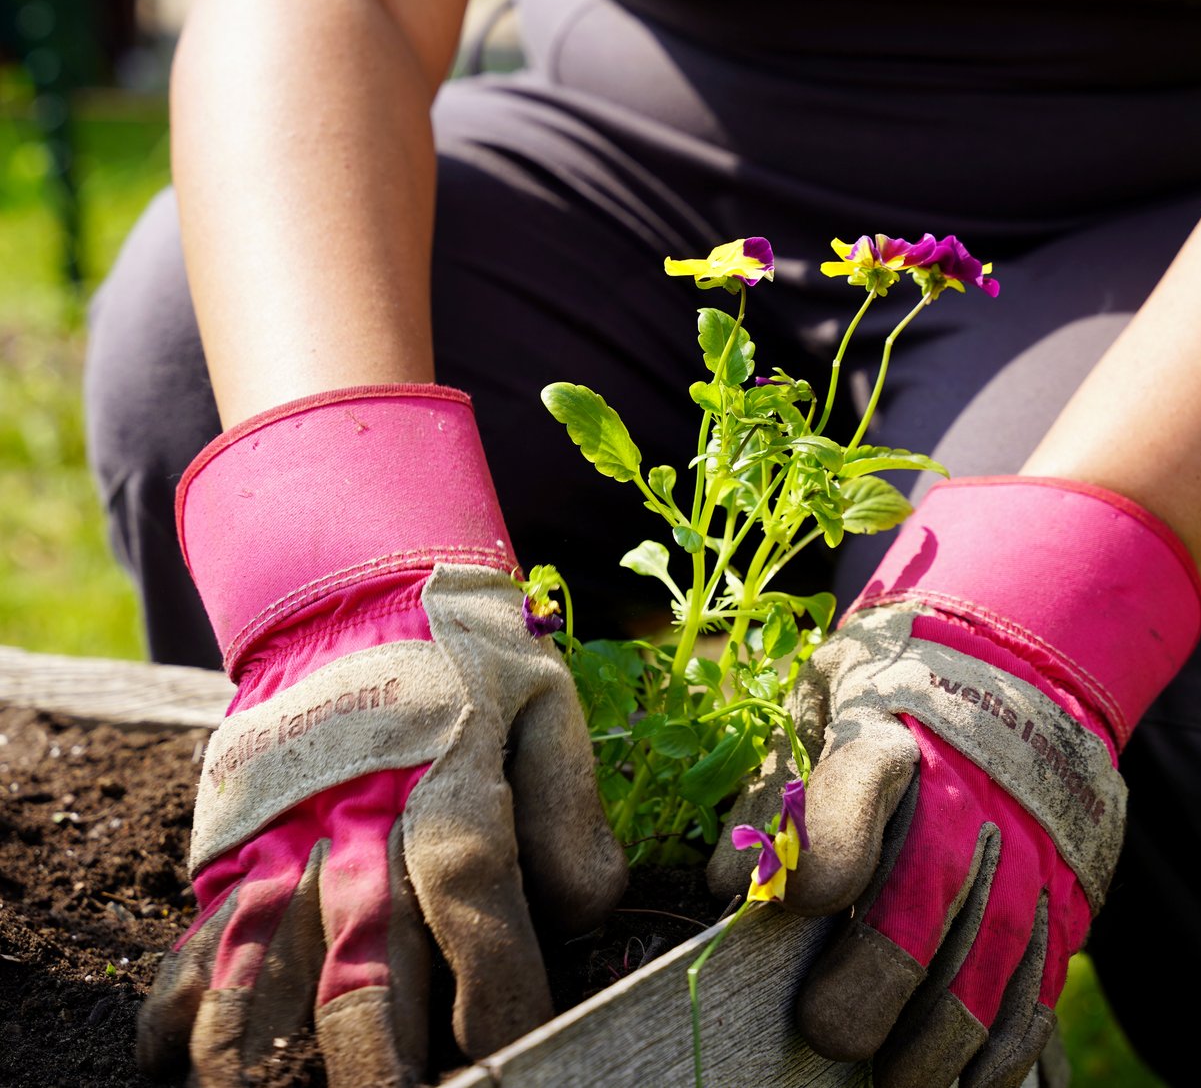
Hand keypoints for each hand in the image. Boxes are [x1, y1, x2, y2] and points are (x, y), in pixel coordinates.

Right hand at [137, 386, 625, 1086]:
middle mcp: (359, 827)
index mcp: (451, 785)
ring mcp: (282, 843)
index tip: (519, 1050)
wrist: (354, 591)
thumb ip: (575, 809)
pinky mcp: (230, 851)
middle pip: (365, 971)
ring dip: (271, 1061)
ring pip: (263, 979)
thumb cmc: (469, 662)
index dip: (502, 994)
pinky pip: (190, 948)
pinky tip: (190, 1071)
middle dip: (385, 1064)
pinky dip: (180, 1020)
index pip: (479, 907)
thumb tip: (589, 908)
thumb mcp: (548, 705)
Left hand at [711, 478, 1200, 1087]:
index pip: (864, 779)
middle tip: (831, 1033)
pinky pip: (1043, 979)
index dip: (836, 843)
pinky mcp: (1070, 884)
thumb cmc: (891, 690)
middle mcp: (971, 783)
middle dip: (880, 977)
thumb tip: (722, 886)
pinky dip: (1008, 1045)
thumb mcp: (817, 702)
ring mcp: (1031, 839)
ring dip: (945, 1035)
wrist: (1019, 652)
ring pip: (996, 953)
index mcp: (891, 723)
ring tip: (895, 1084)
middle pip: (934, 889)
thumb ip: (771, 790)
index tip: (806, 902)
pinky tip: (966, 1082)